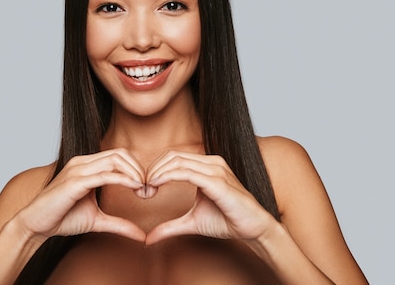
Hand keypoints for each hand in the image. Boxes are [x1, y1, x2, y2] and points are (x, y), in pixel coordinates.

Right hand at [15, 149, 147, 241]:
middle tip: (148, 190)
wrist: (36, 225)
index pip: (119, 155)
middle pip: (121, 154)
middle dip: (139, 169)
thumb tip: (142, 235)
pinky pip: (104, 175)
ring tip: (142, 190)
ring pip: (115, 160)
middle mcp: (83, 162)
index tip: (146, 188)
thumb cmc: (63, 218)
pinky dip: (123, 179)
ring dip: (134, 173)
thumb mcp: (98, 220)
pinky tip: (134, 188)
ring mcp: (78, 169)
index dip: (137, 168)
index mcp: (87, 165)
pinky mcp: (74, 181)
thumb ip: (120, 224)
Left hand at [144, 151, 276, 245]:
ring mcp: (216, 170)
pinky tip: (157, 186)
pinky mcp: (219, 181)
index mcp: (206, 166)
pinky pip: (188, 173)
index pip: (173, 157)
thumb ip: (170, 227)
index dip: (155, 169)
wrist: (253, 228)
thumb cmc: (227, 221)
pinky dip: (168, 177)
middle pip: (172, 156)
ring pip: (178, 161)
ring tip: (147, 189)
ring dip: (157, 173)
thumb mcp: (191, 223)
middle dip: (153, 170)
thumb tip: (148, 238)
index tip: (144, 188)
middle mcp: (211, 163)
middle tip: (142, 189)